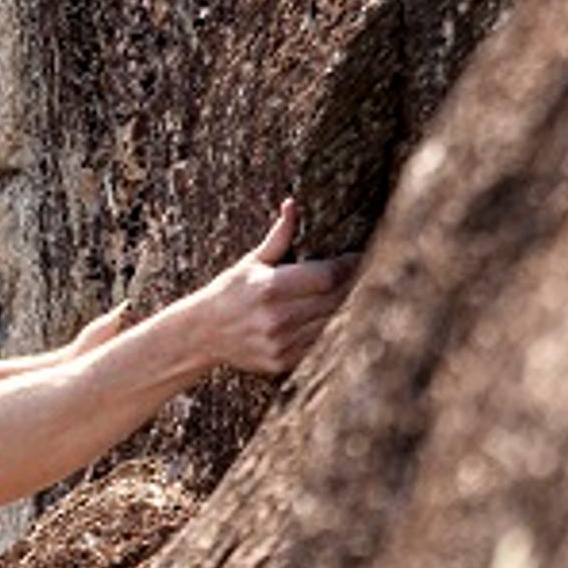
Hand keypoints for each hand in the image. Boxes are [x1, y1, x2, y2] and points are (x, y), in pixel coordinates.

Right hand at [164, 199, 357, 376]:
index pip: (328, 275)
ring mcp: (281, 343)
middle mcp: (277, 318)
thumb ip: (278, 237)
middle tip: (365, 273)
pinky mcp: (282, 362)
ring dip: (346, 308)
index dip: (349, 265)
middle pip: (336, 299)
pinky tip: (333, 317)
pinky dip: (330, 331)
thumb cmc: (229, 291)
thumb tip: (292, 205)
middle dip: (353, 285)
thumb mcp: (250, 262)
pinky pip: (319, 345)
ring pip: (332, 323)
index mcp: (270, 288)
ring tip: (356, 294)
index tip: (358, 257)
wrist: (201, 334)